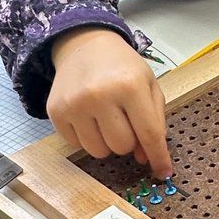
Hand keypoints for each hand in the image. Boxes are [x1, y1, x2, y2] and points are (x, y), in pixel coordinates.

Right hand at [49, 27, 171, 176]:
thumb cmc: (122, 67)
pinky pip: (77, 145)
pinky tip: (89, 116)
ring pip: (99, 151)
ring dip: (107, 142)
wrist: (85, 46)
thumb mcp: (149, 85)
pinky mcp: (56, 112)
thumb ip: (155, 122)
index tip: (162, 172)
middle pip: (122, 146)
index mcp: (130, 86)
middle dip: (129, 141)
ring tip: (107, 119)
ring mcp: (74, 104)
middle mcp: (100, 95)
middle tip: (126, 122)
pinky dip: (87, 137)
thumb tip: (147, 159)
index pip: (149, 134)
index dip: (158, 157)